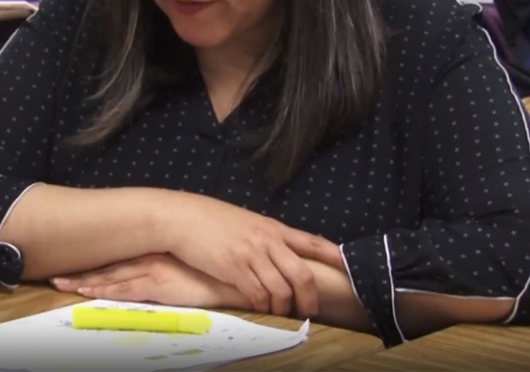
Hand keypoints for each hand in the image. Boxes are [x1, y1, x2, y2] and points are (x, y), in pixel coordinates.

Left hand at [52, 254, 249, 308]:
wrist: (234, 273)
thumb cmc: (214, 273)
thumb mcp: (187, 266)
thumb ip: (170, 268)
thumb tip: (159, 272)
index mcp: (154, 253)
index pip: (118, 259)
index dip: (95, 264)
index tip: (73, 265)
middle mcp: (148, 259)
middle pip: (108, 267)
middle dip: (82, 272)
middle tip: (56, 275)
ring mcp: (151, 272)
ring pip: (110, 278)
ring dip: (85, 282)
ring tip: (62, 284)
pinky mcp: (158, 286)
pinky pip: (124, 290)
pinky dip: (104, 290)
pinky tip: (87, 290)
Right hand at [165, 194, 342, 317]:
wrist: (181, 218)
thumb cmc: (209, 219)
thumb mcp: (244, 221)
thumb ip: (265, 236)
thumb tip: (279, 251)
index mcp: (272, 227)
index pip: (312, 241)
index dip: (333, 255)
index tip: (348, 267)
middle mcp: (266, 240)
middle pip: (302, 274)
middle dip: (310, 297)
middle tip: (309, 310)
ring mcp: (250, 254)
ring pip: (281, 289)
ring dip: (284, 307)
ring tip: (281, 312)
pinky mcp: (233, 268)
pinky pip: (258, 294)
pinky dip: (262, 305)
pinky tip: (259, 307)